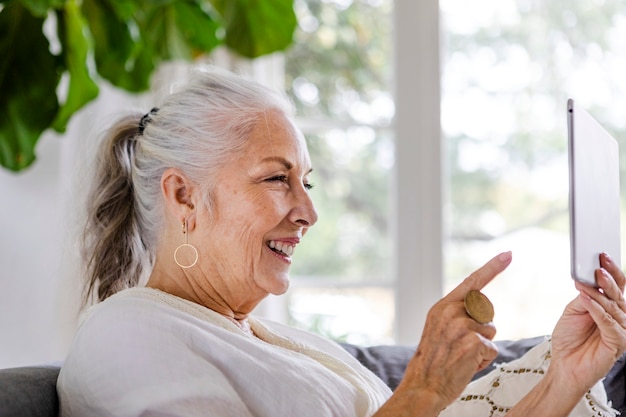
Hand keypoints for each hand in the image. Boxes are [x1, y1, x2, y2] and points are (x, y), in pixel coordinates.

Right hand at [396, 251, 512, 410]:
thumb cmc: (433, 360)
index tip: (508, 254)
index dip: (492, 267)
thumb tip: (481, 308)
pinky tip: (466, 364)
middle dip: (483, 326)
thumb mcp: (438, 328)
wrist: (423, 384)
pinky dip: (484, 359)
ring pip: (491, 330)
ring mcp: (461, 326)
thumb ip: (455, 313)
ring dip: (483, 345)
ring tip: (462, 355)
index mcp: (442, 306)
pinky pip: (492, 347)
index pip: (472, 281)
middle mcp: (451, 312)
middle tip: (462, 343)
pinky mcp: (473, 342)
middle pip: (487, 310)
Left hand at [550, 252, 625, 391]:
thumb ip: (585, 297)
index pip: (616, 286)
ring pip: (613, 306)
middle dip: (608, 278)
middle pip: (619, 294)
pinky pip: (608, 322)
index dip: (611, 270)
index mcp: (611, 308)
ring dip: (599, 293)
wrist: (564, 365)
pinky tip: (586, 300)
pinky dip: (597, 310)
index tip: (602, 255)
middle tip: (598, 266)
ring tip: (588, 281)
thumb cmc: (569, 339)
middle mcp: (620, 317)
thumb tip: (590, 281)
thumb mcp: (573, 311)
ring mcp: (621, 330)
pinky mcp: (618, 343)